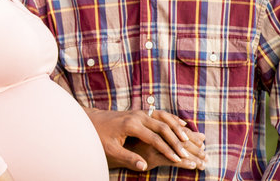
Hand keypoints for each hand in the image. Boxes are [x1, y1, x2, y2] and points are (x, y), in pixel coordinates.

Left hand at [84, 107, 204, 171]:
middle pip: (162, 127)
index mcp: (130, 125)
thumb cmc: (99, 137)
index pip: (154, 138)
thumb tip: (144, 166)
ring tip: (189, 140)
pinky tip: (182, 125)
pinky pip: (159, 114)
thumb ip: (127, 158)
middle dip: (176, 140)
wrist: (91, 120)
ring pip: (163, 118)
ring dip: (177, 128)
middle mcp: (136, 116)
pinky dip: (172, 119)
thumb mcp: (110, 150)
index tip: (178, 159)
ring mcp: (138, 112)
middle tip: (187, 153)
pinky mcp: (139, 112)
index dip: (167, 149)